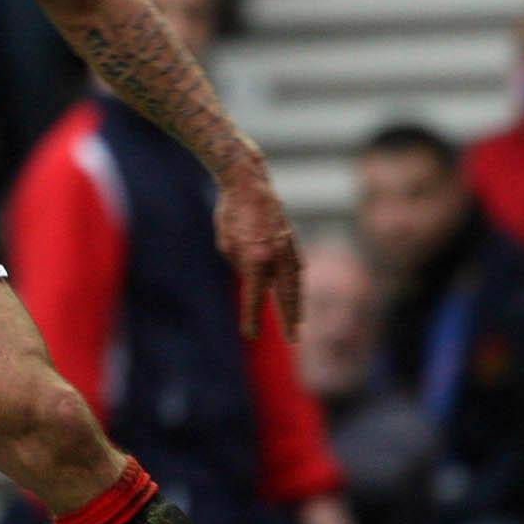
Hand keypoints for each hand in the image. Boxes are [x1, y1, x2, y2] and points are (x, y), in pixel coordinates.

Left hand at [214, 160, 301, 339]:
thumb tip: (257, 279)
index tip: (249, 335)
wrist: (249, 184)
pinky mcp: (291, 240)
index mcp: (255, 260)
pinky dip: (296, 282)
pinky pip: (296, 267)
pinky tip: (296, 292)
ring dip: (297, 303)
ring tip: (298, 321)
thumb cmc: (230, 214)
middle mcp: (276, 257)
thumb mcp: (226, 244)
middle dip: (289, 319)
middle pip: (285, 296)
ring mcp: (287, 248)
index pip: (254, 297)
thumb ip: (240, 266)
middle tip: (293, 339)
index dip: (252, 317)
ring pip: (295, 283)